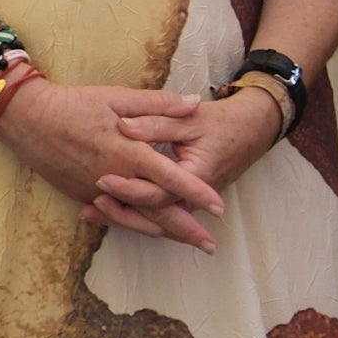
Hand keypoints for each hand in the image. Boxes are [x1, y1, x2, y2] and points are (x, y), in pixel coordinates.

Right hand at [0, 80, 224, 252]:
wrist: (28, 119)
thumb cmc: (74, 104)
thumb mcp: (117, 97)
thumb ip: (158, 103)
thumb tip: (193, 103)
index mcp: (128, 152)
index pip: (171, 178)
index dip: (197, 193)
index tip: (219, 208)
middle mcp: (116, 177)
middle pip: (158, 211)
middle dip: (186, 229)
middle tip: (210, 246)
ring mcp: (98, 190)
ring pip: (137, 219)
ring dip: (164, 232)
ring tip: (186, 242)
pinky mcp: (83, 195)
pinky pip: (115, 215)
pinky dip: (135, 225)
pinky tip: (149, 230)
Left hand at [84, 85, 283, 228]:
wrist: (248, 131)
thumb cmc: (219, 123)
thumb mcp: (189, 118)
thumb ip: (156, 121)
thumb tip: (123, 126)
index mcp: (197, 176)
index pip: (159, 192)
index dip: (130, 188)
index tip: (103, 179)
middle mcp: (193, 197)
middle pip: (153, 215)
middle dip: (121, 213)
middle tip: (90, 204)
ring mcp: (187, 201)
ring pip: (153, 220)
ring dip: (123, 218)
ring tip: (89, 213)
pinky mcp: (181, 200)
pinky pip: (156, 213)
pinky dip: (132, 215)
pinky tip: (104, 212)